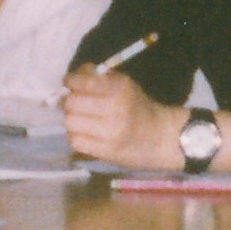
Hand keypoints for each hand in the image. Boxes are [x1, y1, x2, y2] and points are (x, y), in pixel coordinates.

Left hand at [62, 66, 218, 173]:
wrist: (162, 138)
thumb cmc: (141, 108)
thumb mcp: (126, 85)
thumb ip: (100, 78)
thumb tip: (72, 77)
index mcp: (120, 88)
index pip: (82, 82)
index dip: (70, 81)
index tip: (68, 83)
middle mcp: (114, 109)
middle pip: (72, 103)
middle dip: (67, 101)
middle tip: (71, 103)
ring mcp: (110, 132)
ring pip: (70, 122)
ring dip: (70, 119)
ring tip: (78, 119)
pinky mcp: (107, 152)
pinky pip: (75, 141)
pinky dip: (74, 135)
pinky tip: (82, 133)